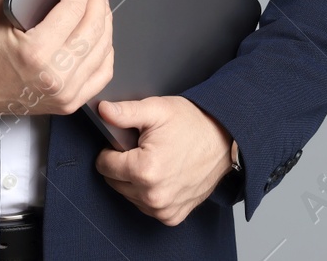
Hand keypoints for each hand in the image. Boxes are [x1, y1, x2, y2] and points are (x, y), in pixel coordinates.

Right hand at [0, 0, 113, 122]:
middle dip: (98, 0)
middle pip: (93, 28)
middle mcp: (55, 75)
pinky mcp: (69, 102)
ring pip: (103, 49)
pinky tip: (102, 37)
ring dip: (105, 22)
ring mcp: (66, 92)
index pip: (73, 11)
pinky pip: (102, 73)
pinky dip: (106, 51)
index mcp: (36, 52)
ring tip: (100, 6)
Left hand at [94, 96, 233, 225]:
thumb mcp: (157, 109)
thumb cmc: (193, 125)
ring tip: (155, 160)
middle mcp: (153, 196)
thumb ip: (125, 112)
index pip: (104, 165)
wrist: (224, 140)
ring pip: (128, 194)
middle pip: (114, 181)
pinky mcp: (172, 216)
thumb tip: (102, 110)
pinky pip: (145, 206)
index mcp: (145, 170)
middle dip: (124, 164)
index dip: (112, 149)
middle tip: (144, 149)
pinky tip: (162, 175)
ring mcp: (163, 209)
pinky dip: (148, 192)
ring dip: (135, 180)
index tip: (127, 142)